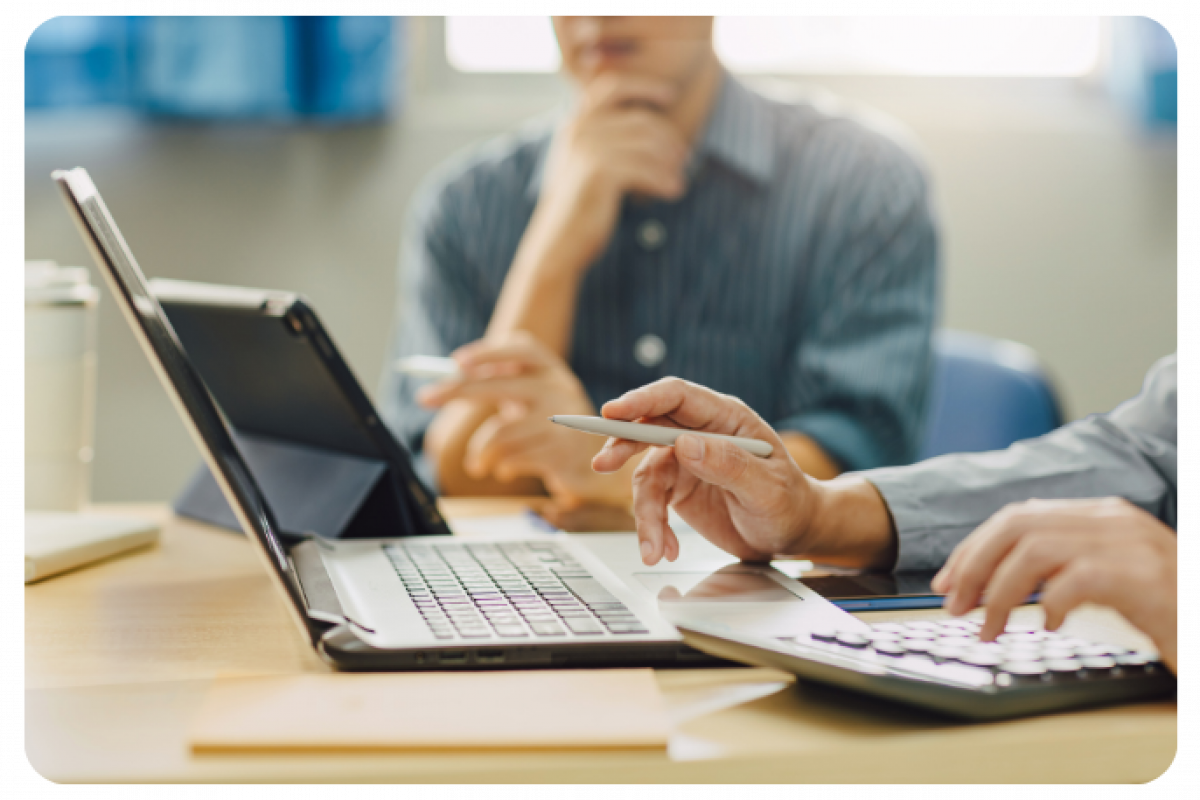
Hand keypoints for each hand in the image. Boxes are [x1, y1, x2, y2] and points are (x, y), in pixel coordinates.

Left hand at [417, 333, 633, 507]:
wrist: (588, 465)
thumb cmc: (547, 425)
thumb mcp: (528, 397)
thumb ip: (498, 381)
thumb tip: (450, 375)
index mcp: (551, 369)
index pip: (520, 348)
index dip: (488, 352)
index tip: (456, 361)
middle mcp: (559, 389)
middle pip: (500, 385)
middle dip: (456, 390)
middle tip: (424, 398)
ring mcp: (562, 421)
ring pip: (500, 432)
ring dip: (479, 452)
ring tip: (475, 464)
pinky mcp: (560, 452)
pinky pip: (512, 458)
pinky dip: (499, 467)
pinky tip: (504, 470)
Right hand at [536, 73, 688, 269]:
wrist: (558, 242)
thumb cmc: (579, 208)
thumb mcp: (589, 167)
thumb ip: (610, 142)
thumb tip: (657, 131)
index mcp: (576, 123)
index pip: (613, 86)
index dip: (645, 85)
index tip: (671, 95)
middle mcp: (580, 129)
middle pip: (641, 119)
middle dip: (668, 137)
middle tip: (684, 157)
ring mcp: (588, 148)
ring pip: (648, 143)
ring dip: (670, 162)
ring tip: (679, 179)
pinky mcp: (600, 172)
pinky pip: (647, 168)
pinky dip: (665, 180)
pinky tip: (674, 192)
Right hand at [592, 377, 816, 565]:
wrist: (791, 534)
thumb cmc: (789, 504)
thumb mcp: (767, 489)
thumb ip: (728, 464)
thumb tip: (685, 444)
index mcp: (726, 418)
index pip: (676, 397)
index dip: (642, 401)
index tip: (613, 412)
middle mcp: (701, 433)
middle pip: (649, 427)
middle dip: (623, 445)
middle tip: (603, 464)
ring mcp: (687, 460)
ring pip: (646, 476)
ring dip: (644, 513)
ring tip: (653, 547)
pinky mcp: (678, 487)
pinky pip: (652, 503)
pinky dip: (653, 528)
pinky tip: (665, 549)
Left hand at [932, 498, 1180, 676]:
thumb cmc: (1171, 611)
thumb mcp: (1109, 580)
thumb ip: (1063, 567)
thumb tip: (995, 582)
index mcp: (1101, 516)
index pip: (1018, 517)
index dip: (974, 549)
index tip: (948, 583)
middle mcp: (1114, 520)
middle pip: (1017, 525)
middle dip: (974, 565)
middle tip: (955, 606)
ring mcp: (1132, 544)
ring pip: (1035, 551)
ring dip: (999, 592)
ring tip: (990, 627)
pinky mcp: (1145, 577)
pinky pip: (1076, 580)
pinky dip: (1049, 603)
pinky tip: (1048, 626)